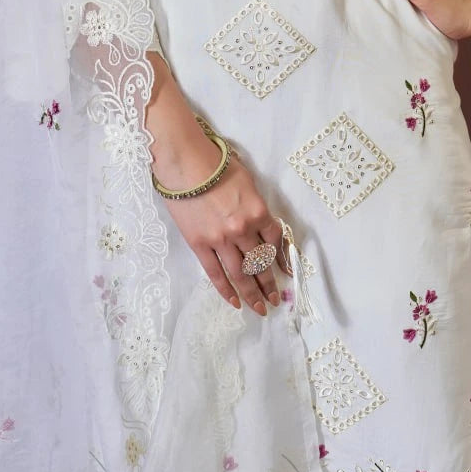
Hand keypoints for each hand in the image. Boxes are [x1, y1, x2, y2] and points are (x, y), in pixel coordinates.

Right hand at [151, 126, 291, 318]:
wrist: (184, 163)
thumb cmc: (216, 164)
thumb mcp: (247, 180)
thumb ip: (256, 205)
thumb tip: (262, 224)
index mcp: (258, 211)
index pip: (275, 241)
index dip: (282, 259)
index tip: (286, 273)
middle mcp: (242, 229)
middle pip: (260, 263)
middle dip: (269, 284)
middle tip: (274, 300)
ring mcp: (220, 240)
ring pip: (240, 274)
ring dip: (252, 293)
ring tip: (260, 308)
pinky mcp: (199, 245)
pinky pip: (215, 273)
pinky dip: (226, 290)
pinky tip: (234, 302)